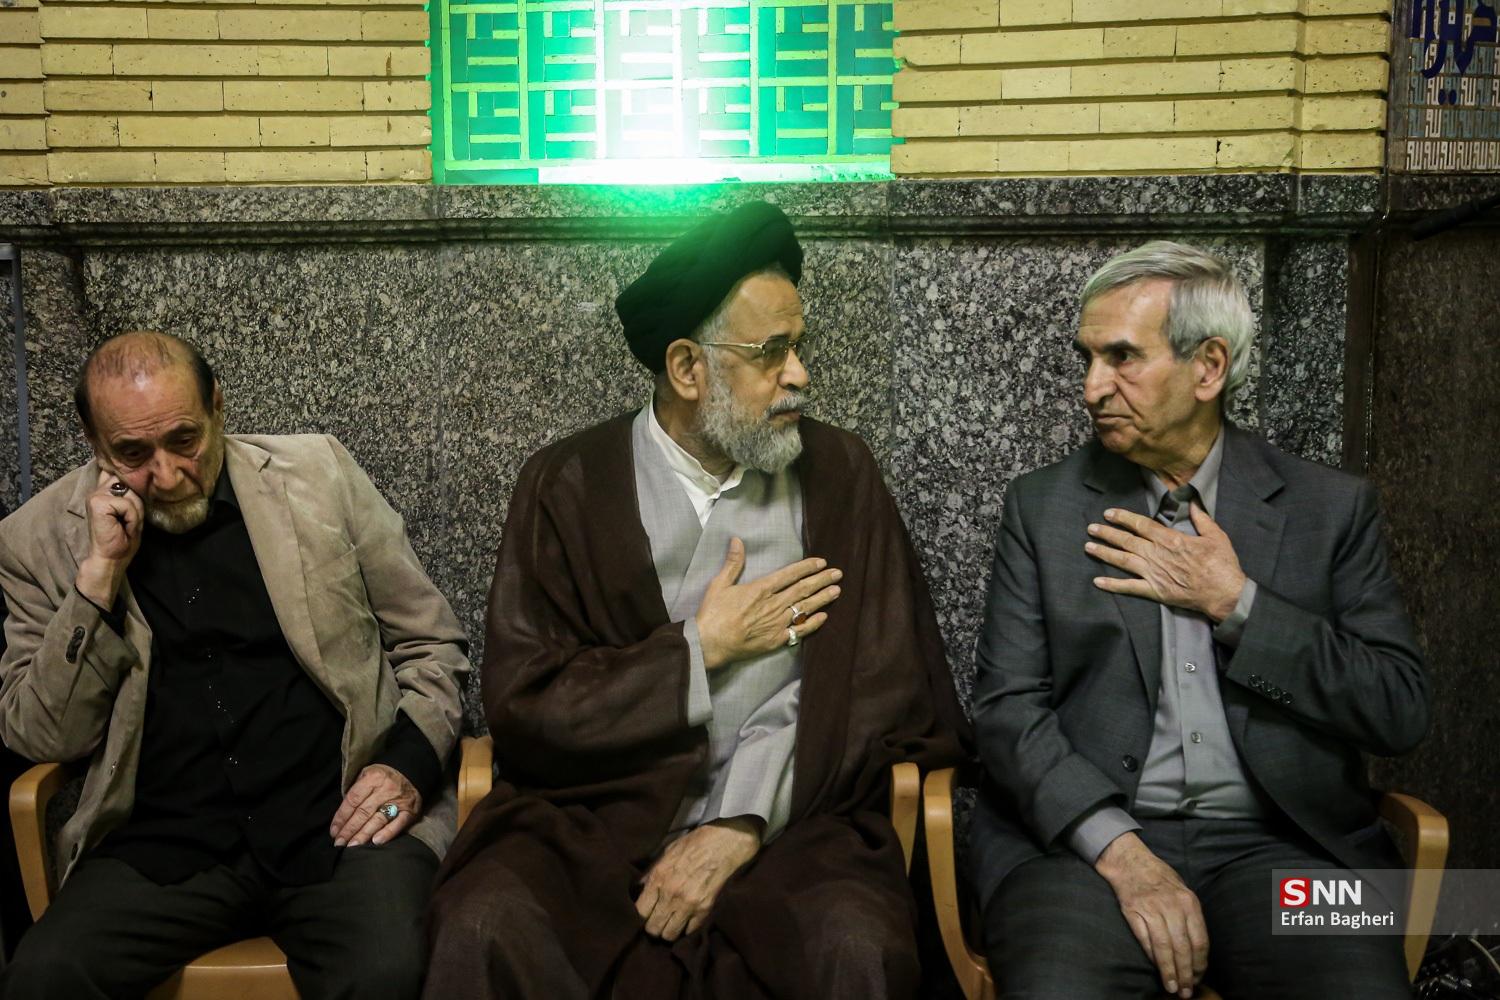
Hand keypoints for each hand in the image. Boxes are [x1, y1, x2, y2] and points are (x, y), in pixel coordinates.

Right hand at [76, 470, 144, 608]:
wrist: (112, 558)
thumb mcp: (132, 511)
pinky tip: (123, 527)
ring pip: (131, 493)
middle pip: (131, 482)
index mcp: (104, 490)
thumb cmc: (123, 537)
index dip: (131, 478)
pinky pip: (127, 504)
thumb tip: (139, 475)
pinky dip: (131, 517)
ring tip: (126, 524)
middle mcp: (98, 489)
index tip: (132, 486)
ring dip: (135, 511)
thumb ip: (131, 493)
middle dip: (137, 502)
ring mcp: (95, 494)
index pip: (119, 471)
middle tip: (129, 520)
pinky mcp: (97, 502)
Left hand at [330, 764, 420, 846]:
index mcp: (373, 778)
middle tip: (339, 842)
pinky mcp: (410, 811)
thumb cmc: (383, 776)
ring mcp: (399, 801)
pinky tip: (376, 841)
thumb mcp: (366, 773)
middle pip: (364, 812)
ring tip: (352, 846)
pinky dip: (388, 833)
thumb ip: (356, 791)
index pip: (353, 800)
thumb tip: (342, 815)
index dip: (341, 817)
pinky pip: (399, 823)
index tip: (333, 831)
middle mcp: (386, 789)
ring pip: (378, 820)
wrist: (411, 772)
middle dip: (349, 829)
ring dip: (364, 834)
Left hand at [635, 818, 760, 940]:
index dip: (640, 916)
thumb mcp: (667, 852)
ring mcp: (688, 904)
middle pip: (653, 928)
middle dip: (653, 927)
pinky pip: (690, 932)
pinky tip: (687, 920)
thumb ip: (651, 872)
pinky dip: (687, 929)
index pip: (640, 912)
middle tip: (658, 921)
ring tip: (672, 923)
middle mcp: (671, 895)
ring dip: (669, 931)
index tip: (645, 914)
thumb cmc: (695, 843)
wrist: (725, 843)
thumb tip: (639, 888)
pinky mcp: (705, 910)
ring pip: (670, 935)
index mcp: (658, 879)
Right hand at [695, 538, 841, 669]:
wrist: (710, 643)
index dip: (807, 567)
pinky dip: (813, 623)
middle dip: (822, 580)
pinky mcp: (776, 640)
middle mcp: (773, 605)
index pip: (790, 574)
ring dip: (822, 599)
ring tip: (837, 591)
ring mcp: (777, 624)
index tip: (821, 562)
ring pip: (805, 608)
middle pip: (803, 589)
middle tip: (838, 574)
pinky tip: (824, 617)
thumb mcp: (719, 584)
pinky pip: (799, 631)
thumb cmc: (713, 614)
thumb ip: (732, 563)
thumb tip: (737, 540)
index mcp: (761, 589)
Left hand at [1086, 505, 1246, 621]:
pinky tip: (1097, 582)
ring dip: (1104, 553)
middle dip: (1107, 533)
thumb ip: (1202, 519)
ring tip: (1088, 547)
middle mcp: (1158, 555)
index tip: (1109, 513)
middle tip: (1091, 528)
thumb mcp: (1216, 536)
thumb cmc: (1222, 565)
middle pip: (1127, 541)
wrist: (1225, 594)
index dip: (1123, 518)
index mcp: (1171, 540)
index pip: (1141, 525)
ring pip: (1123, 561)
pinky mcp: (1155, 591)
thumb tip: (1193, 503)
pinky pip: (1129, 587)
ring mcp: (1154, 574)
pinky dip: (1112, 585)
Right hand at [1095, 833, 1207, 998]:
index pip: (1200, 940)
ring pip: (1164, 948)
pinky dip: (1151, 957)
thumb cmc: (1159, 877)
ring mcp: (1151, 909)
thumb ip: (1190, 917)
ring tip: (1171, 987)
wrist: (1130, 862)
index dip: (1200, 964)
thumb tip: (1196, 950)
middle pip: (1183, 948)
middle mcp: (1172, 906)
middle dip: (1186, 973)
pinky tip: (1156, 968)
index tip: (1198, 977)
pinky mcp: (1133, 913)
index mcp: (1189, 902)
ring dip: (1168, 971)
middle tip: (1186, 991)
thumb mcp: (1183, 891)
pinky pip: (1145, 940)